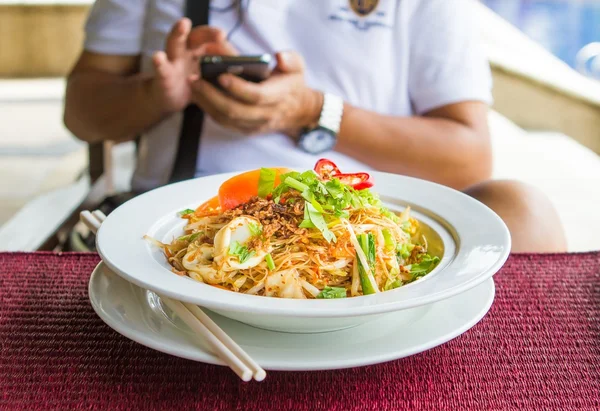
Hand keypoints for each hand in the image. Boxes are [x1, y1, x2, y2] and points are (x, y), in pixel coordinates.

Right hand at [150, 19, 235, 113]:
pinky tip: (158, 56)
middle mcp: (185, 50)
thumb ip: (221, 69)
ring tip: (183, 24)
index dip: (213, 35)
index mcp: (197, 49)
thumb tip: (243, 69)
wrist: (169, 98)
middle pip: (194, 36)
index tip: (223, 35)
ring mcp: (172, 60)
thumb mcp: (208, 76)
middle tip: (217, 32)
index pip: (207, 37)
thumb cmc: (193, 84)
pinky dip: (160, 63)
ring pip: (174, 43)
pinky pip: (162, 69)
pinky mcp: (163, 75)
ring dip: (178, 33)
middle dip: (204, 32)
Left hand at [189, 51, 322, 134]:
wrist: (297, 111)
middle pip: (235, 110)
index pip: (256, 96)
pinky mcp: (245, 130)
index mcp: (278, 97)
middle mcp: (266, 115)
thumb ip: (290, 60)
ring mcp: (254, 125)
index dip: (238, 87)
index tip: (221, 75)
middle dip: (212, 95)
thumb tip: (279, 57)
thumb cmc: (292, 83)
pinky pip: (224, 123)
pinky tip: (198, 95)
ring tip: (193, 84)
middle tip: (195, 78)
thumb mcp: (298, 67)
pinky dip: (209, 110)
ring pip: (226, 118)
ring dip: (206, 102)